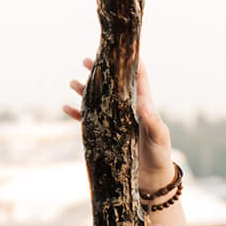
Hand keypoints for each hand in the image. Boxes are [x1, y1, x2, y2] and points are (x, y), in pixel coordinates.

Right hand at [65, 55, 176, 193]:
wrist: (151, 178)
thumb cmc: (160, 154)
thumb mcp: (158, 136)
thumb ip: (152, 120)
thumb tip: (143, 104)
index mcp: (142, 104)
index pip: (137, 77)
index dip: (129, 61)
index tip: (118, 47)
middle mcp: (127, 109)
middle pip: (112, 84)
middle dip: (99, 71)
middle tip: (85, 60)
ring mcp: (115, 121)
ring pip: (97, 100)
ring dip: (85, 91)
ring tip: (72, 82)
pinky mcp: (106, 134)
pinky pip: (88, 122)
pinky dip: (76, 115)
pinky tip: (66, 107)